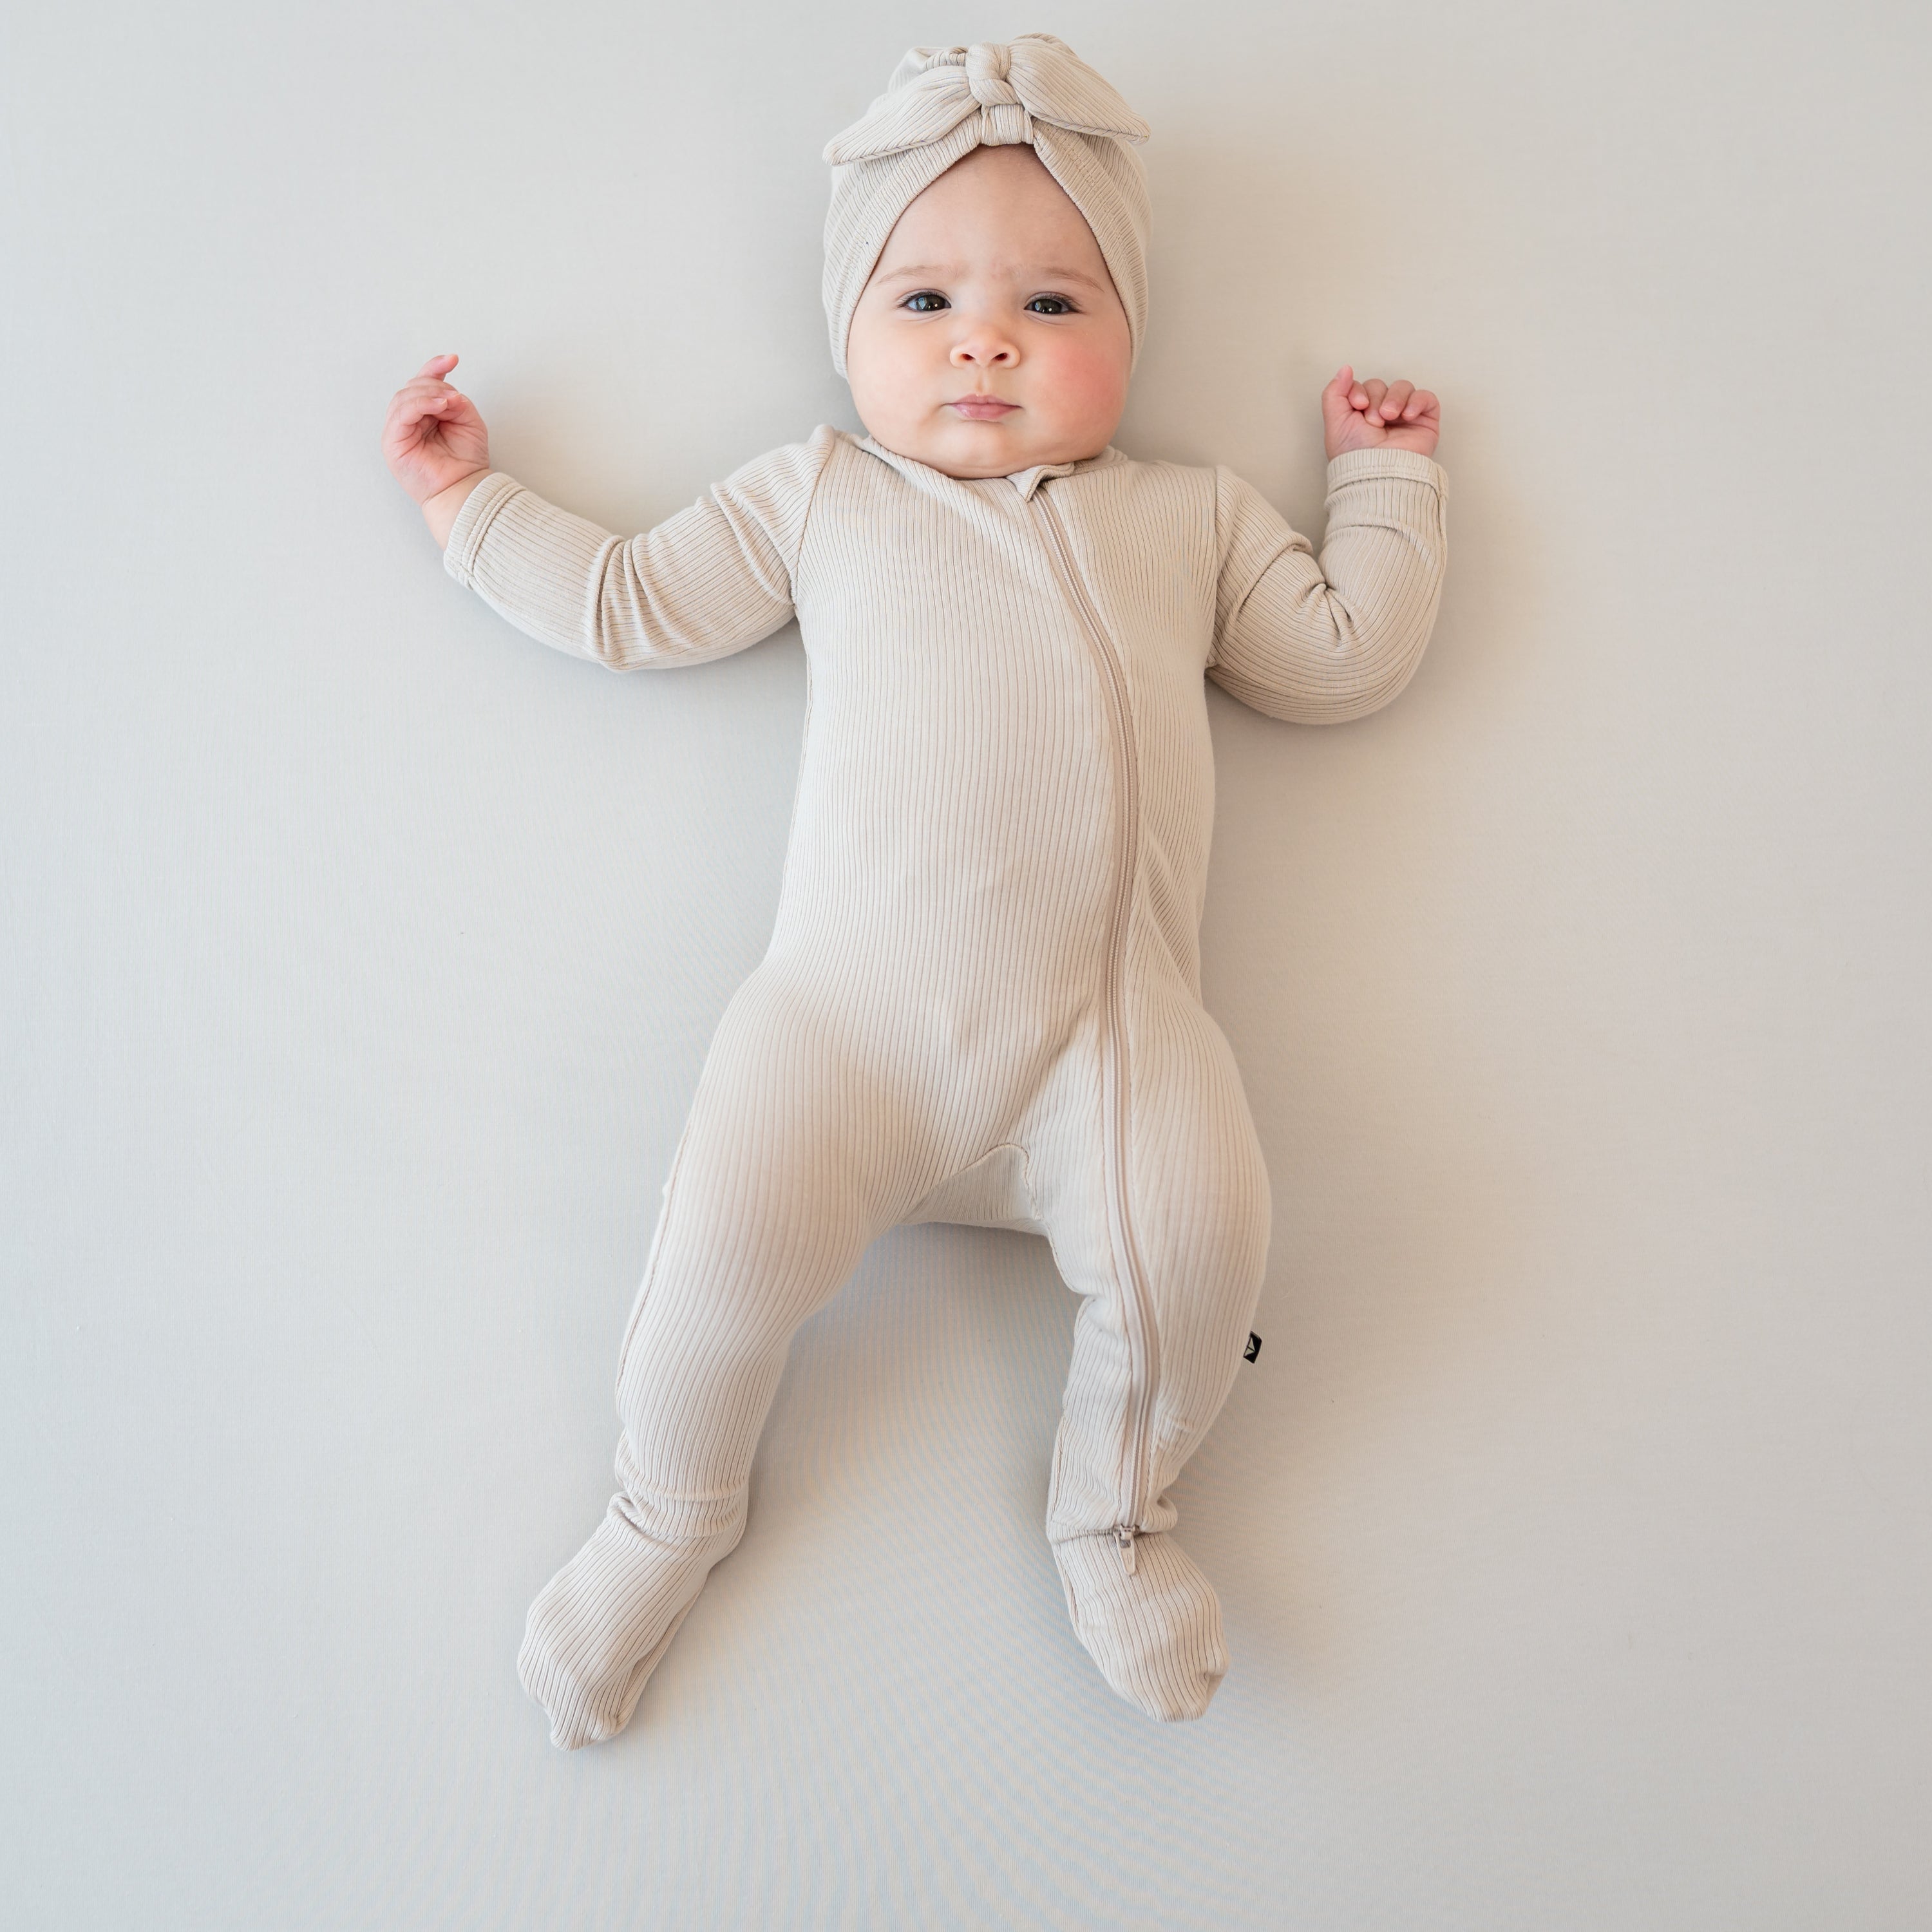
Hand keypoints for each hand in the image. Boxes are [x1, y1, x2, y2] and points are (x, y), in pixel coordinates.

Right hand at [383, 353, 490, 504]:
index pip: (422, 384)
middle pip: (412, 387)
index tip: (452, 359)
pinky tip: (439, 406)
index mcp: (424, 415)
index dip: (434, 368)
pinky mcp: (394, 442)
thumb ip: (457, 402)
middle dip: (435, 385)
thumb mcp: (468, 422)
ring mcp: (398, 431)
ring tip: (449, 402)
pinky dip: (420, 404)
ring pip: (404, 397)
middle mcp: (408, 421)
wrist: (464, 489)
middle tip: (454, 397)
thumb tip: (448, 391)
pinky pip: (401, 413)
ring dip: (429, 393)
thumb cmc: (466, 461)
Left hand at [1322, 364, 1439, 459]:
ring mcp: (1404, 418)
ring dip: (1395, 398)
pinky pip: (1426, 397)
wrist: (1377, 472)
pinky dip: (1417, 401)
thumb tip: (1345, 369)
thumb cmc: (1355, 455)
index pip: (1363, 386)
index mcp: (1362, 415)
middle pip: (1381, 385)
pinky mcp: (1424, 422)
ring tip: (1389, 417)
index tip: (1357, 405)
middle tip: (1373, 421)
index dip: (1359, 390)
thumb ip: (1334, 392)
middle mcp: (1383, 414)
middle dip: (1375, 399)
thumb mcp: (1335, 421)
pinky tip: (1407, 415)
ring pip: (1403, 387)